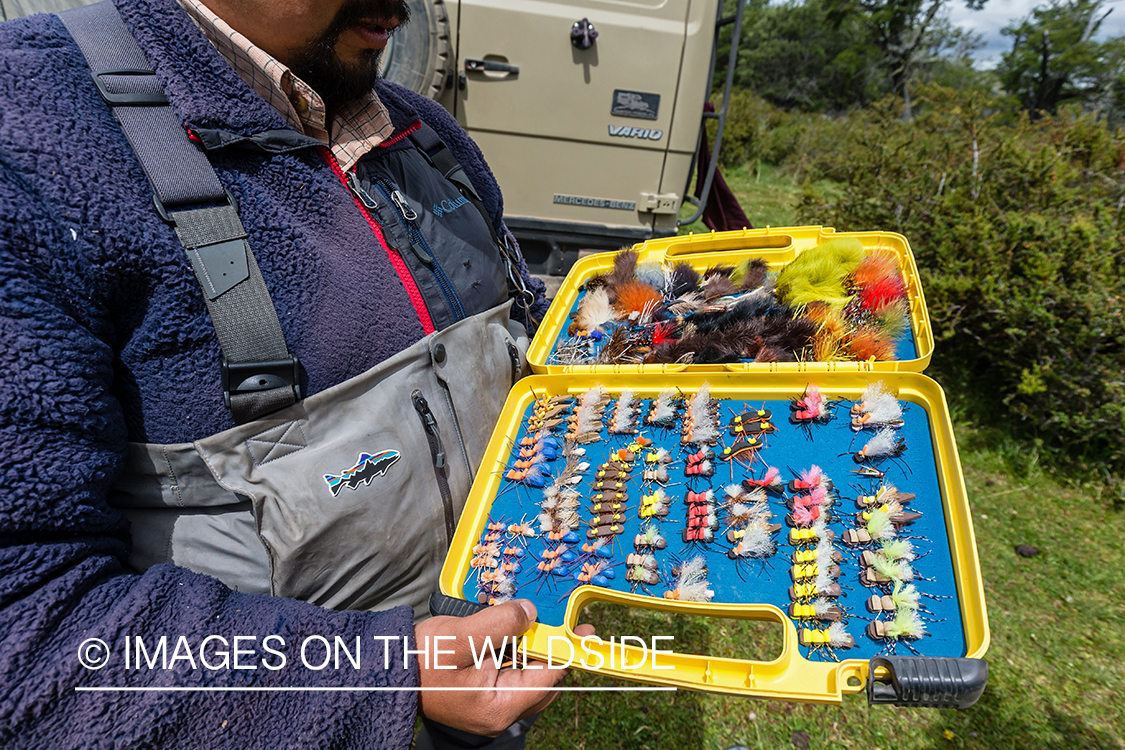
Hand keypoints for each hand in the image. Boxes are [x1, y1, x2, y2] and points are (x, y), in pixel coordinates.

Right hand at [414, 599, 594, 735]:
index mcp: (499, 706)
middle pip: (543, 680)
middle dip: (553, 650)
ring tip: (538, 625)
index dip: (566, 649)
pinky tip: (513, 634)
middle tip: (568, 625)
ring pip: (528, 677)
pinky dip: (516, 655)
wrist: (384, 674)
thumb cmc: (418, 659)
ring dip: (534, 650)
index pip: (547, 676)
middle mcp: (499, 713)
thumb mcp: (461, 636)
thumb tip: (531, 613)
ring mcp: (490, 707)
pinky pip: (511, 676)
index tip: (583, 631)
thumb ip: (500, 623)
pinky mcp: (482, 697)